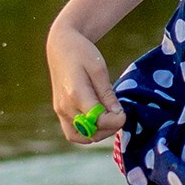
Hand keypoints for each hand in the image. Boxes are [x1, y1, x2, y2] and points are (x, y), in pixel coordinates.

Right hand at [46, 21, 125, 144]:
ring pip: (81, 137)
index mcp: (76, 94)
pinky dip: (87, 133)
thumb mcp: (99, 69)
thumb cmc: (82, 53)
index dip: (115, 121)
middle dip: (109, 128)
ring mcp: (60, 111)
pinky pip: (73, 133)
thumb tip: (117, 114)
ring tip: (110, 118)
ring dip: (99, 133)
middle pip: (91, 132)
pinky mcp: (60, 112)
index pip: (98, 120)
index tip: (125, 113)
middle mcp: (65, 107)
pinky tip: (98, 122)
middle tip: (119, 115)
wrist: (61, 47)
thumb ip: (107, 94)